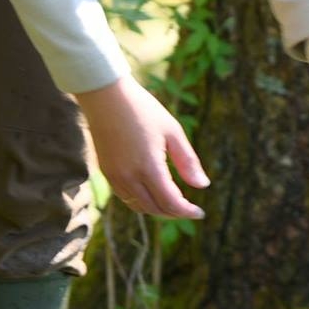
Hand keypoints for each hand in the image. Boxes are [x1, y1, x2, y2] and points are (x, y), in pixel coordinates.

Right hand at [74, 77, 209, 219]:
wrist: (105, 95)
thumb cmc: (143, 109)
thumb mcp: (173, 131)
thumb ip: (188, 161)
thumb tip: (203, 186)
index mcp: (149, 167)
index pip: (171, 203)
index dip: (187, 212)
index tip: (200, 213)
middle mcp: (129, 177)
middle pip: (155, 208)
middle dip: (174, 213)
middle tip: (189, 210)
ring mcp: (115, 176)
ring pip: (138, 206)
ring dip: (157, 210)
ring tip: (173, 205)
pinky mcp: (106, 171)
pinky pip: (125, 197)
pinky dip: (141, 202)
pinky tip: (152, 194)